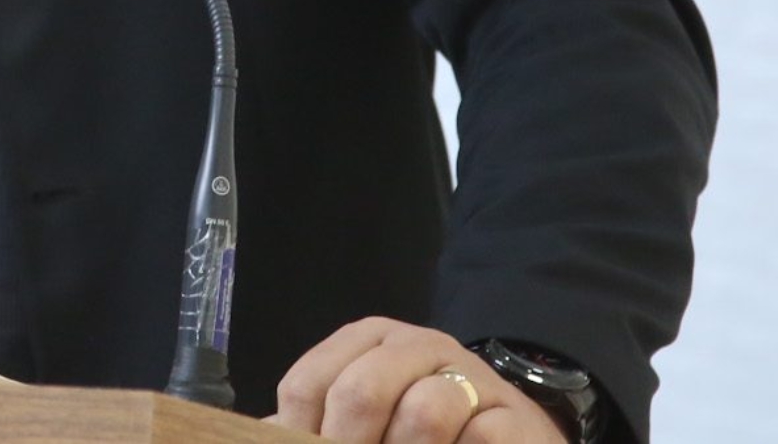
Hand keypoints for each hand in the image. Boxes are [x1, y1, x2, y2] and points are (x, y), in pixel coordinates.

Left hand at [272, 317, 565, 442]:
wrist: (514, 435)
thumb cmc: (422, 433)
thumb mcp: (366, 422)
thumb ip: (315, 427)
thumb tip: (263, 438)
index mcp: (367, 342)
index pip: (306, 386)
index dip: (299, 435)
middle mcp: (415, 346)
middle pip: (360, 393)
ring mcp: (467, 376)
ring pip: (423, 414)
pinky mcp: (511, 417)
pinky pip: (479, 439)